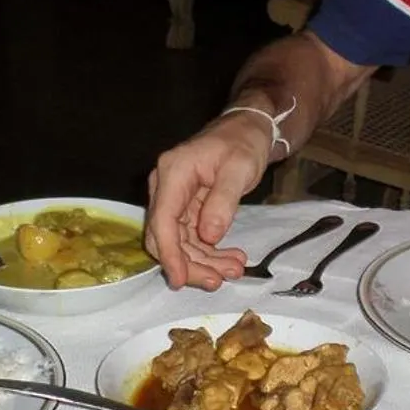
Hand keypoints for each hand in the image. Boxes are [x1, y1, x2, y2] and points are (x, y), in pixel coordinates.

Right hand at [144, 115, 270, 289]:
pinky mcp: (185, 208)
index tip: (179, 280)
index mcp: (173, 173)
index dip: (169, 254)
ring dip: (203, 262)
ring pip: (178, 242)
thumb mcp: (239, 168)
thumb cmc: (243, 142)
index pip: (162, 220)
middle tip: (219, 280)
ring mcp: (174, 198)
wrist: (247, 128)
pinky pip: (191, 238)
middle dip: (189, 264)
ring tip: (235, 269)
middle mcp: (166, 187)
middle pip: (165, 237)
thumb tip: (209, 237)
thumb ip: (224, 202)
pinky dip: (209, 252)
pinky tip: (232, 259)